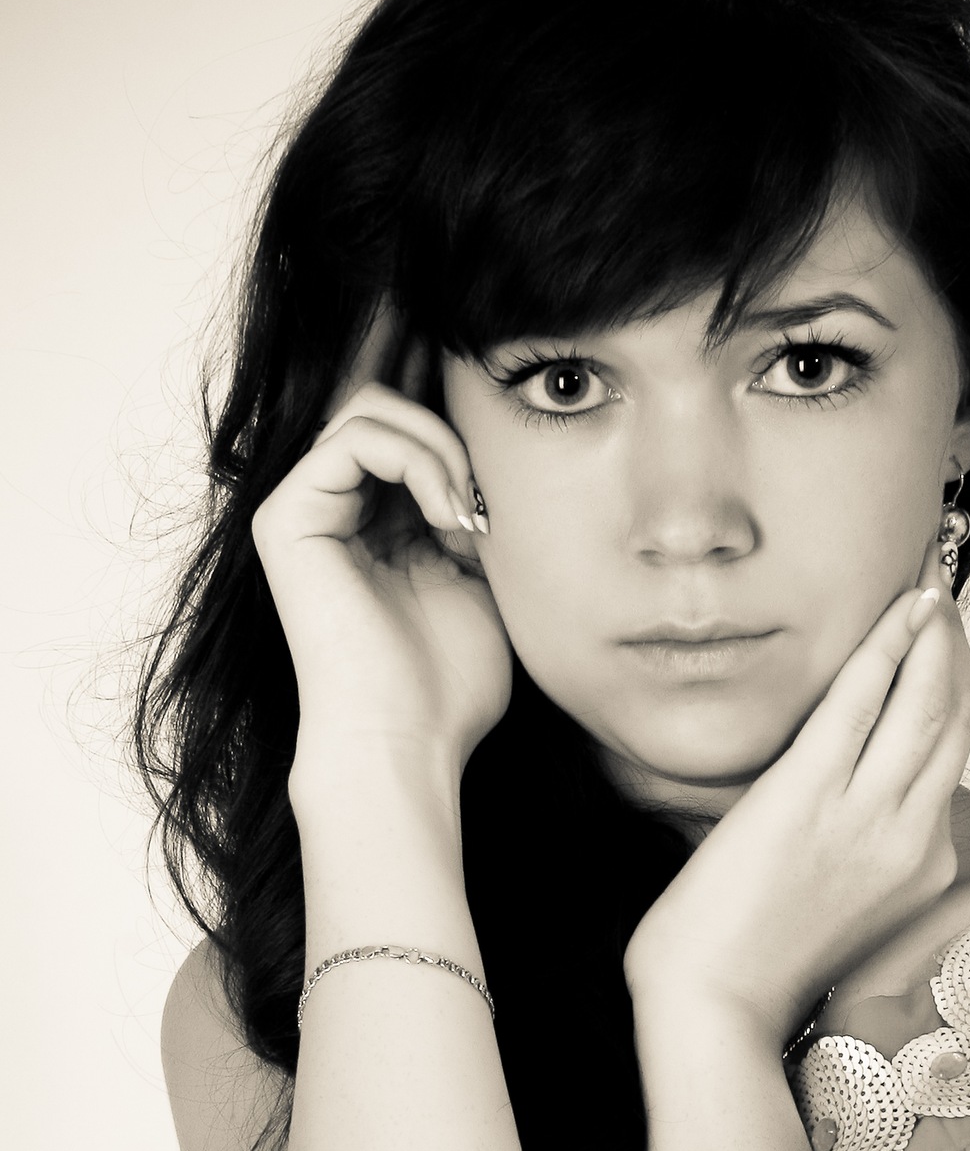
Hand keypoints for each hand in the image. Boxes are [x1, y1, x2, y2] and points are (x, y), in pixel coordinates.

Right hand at [251, 316, 511, 783]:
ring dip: (440, 447)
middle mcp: (330, 512)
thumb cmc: (447, 687)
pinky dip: (416, 459)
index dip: (466, 444)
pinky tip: (448, 514)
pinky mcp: (287, 518)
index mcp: (372, 525)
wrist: (407, 742)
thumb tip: (486, 457)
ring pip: (371, 408)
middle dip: (454, 437)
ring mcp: (302, 511)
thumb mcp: (481, 583)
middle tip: (486, 508)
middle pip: (388, 407)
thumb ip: (475, 515)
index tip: (502, 508)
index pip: (410, 434)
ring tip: (469, 514)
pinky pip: (354, 437)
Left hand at [624, 542, 969, 1044]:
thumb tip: (854, 803)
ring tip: (922, 587)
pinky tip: (894, 610)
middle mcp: (910, 838)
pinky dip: (884, 647)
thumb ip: (860, 852)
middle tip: (937, 594)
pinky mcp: (809, 798)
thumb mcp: (837, 908)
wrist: (712, 1012)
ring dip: (929, 634)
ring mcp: (866, 818)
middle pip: (954, 719)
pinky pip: (861, 703)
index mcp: (920, 866)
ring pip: (925, 702)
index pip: (954, 757)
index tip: (944, 645)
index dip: (955, 690)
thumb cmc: (754, 967)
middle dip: (953, 648)